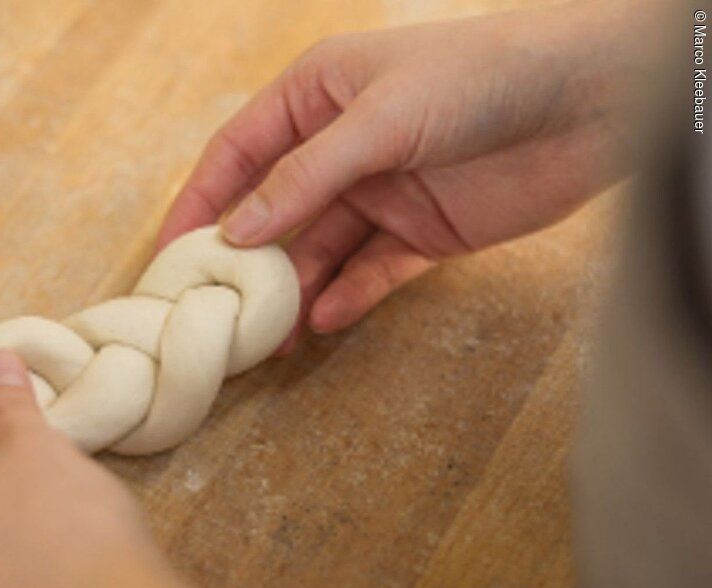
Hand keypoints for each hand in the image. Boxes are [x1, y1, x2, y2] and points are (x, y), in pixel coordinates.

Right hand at [158, 0, 653, 348]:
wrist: (594, 100)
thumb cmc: (481, 77)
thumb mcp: (378, 120)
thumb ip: (303, 178)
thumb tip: (234, 234)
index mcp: (316, 97)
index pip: (237, 155)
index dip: (198, 204)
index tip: (167, 257)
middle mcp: (342, 147)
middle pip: (274, 212)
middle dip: (245, 262)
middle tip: (215, 313)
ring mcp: (383, 192)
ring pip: (321, 250)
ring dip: (294, 290)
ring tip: (267, 336)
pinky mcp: (424, 233)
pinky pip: (372, 272)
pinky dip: (348, 296)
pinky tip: (324, 321)